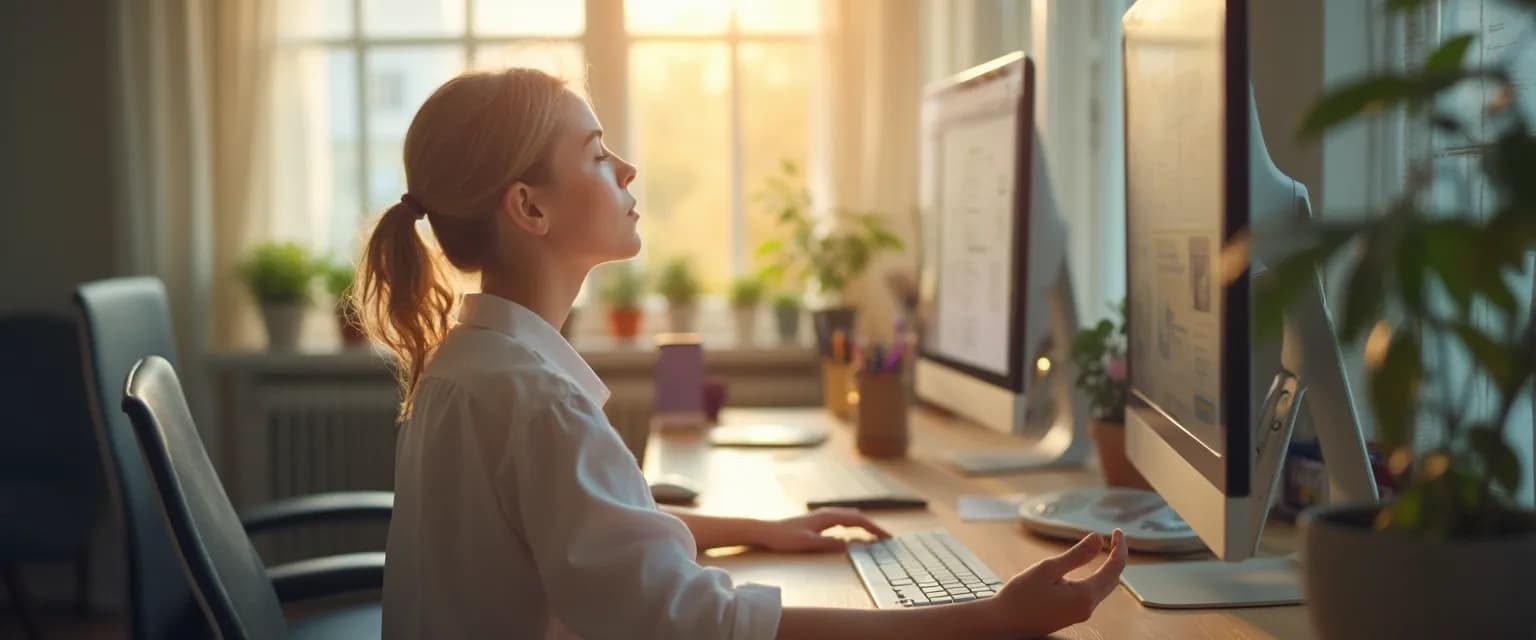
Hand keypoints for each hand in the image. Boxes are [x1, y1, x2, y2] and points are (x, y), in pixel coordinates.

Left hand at [753, 508, 891, 552]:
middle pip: (857, 516)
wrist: (766, 531)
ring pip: (850, 517)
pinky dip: (854, 525)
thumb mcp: (808, 544)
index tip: (886, 537)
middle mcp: (827, 513)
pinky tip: (854, 532)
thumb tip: (850, 545)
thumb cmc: (785, 538)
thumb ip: (829, 544)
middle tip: (886, 538)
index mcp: (828, 517)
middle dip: (873, 526)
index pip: (857, 520)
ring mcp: (823, 516)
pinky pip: (842, 520)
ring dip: (864, 525)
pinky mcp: (818, 521)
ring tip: (875, 535)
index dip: (873, 528)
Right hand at [987, 529, 1127, 636]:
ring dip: (1108, 567)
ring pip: (1104, 588)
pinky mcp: (1071, 615)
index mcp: (1084, 596)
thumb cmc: (1020, 597)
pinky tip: (1088, 567)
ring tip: (1106, 547)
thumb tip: (1099, 539)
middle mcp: (1087, 608)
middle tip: (1114, 536)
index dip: (1120, 548)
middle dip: (1117, 556)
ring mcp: (1080, 614)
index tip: (1117, 531)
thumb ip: (1076, 555)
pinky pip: (1092, 594)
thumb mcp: (1047, 569)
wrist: (1002, 624)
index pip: (1114, 569)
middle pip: (1113, 579)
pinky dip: (1097, 577)